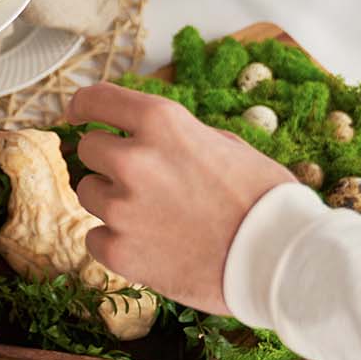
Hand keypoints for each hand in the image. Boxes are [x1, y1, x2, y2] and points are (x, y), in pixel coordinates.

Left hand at [68, 83, 292, 315]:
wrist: (281, 260)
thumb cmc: (263, 199)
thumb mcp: (223, 143)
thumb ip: (174, 136)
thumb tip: (141, 135)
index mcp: (161, 122)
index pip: (96, 99)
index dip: (83, 106)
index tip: (78, 115)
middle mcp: (134, 160)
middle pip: (89, 149)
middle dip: (109, 161)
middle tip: (143, 182)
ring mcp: (122, 208)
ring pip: (88, 193)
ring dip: (112, 201)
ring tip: (157, 218)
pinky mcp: (119, 252)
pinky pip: (94, 238)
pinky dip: (116, 242)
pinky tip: (151, 246)